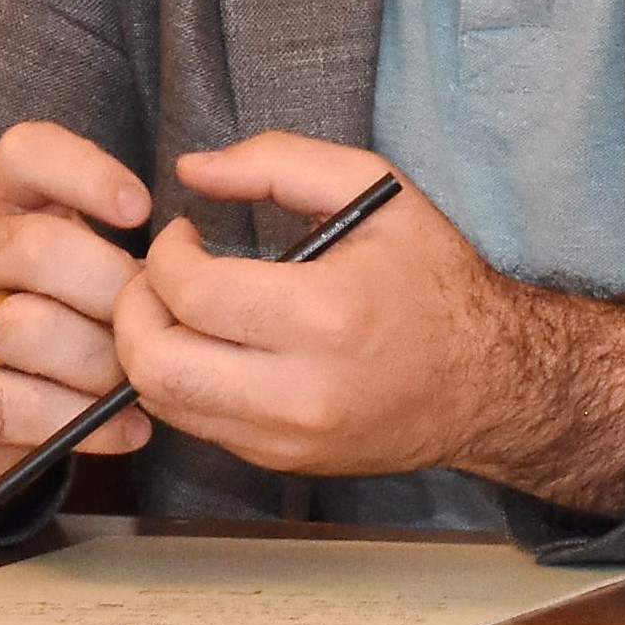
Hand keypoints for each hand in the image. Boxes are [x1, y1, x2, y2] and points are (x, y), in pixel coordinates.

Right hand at [0, 120, 160, 504]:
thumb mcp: (91, 270)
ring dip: (102, 364)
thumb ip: (133, 250)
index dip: (86, 171)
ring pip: (29, 328)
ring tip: (135, 384)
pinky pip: (22, 403)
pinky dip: (89, 421)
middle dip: (114, 291)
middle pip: (40, 247)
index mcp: (4, 205)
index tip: (142, 209)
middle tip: (153, 325)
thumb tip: (196, 266)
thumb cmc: (62, 324)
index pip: (25, 152)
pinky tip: (127, 427)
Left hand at [99, 131, 535, 481]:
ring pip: (162, 401)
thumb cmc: (433, 279)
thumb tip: (192, 170)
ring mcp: (288, 437)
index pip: (190, 292)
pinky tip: (211, 348)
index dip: (164, 254)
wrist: (490, 381)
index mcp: (325, 313)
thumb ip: (279, 162)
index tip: (184, 234)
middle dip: (133, 309)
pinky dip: (185, 383)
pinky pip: (195, 425)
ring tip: (178, 311)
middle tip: (158, 277)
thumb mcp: (375, 190)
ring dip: (149, 349)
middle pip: (155, 362)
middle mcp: (301, 389)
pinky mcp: (282, 462)